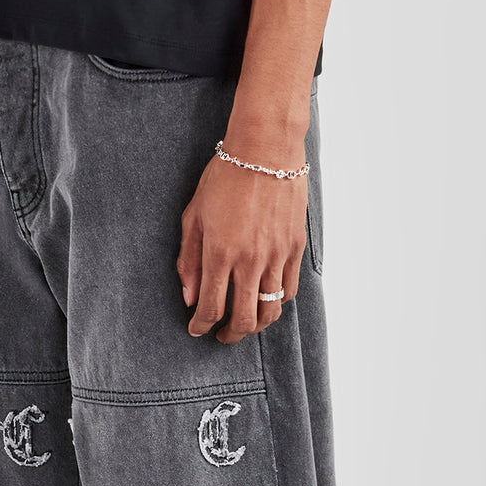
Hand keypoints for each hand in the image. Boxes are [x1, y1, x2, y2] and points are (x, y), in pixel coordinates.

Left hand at [177, 132, 307, 344]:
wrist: (266, 149)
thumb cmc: (225, 177)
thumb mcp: (194, 216)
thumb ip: (189, 260)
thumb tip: (189, 298)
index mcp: (220, 253)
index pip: (211, 308)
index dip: (202, 326)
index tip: (197, 329)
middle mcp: (250, 260)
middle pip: (244, 320)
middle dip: (230, 335)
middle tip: (222, 335)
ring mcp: (276, 256)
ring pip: (270, 311)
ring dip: (255, 325)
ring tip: (245, 323)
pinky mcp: (295, 248)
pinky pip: (289, 290)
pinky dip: (276, 303)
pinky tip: (264, 300)